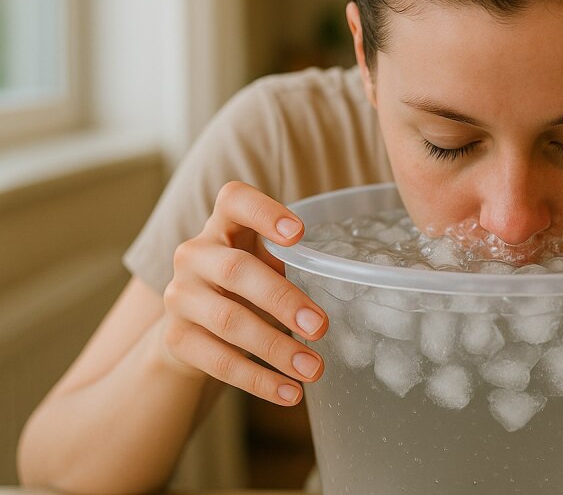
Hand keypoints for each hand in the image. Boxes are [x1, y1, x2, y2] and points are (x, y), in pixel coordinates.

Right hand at [161, 181, 328, 404]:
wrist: (192, 328)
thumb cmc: (246, 284)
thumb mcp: (266, 262)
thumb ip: (296, 261)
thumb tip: (355, 283)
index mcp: (222, 225)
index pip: (234, 200)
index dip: (264, 212)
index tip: (299, 234)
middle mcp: (194, 254)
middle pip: (237, 270)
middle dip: (283, 300)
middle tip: (322, 327)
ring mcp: (179, 296)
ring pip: (229, 321)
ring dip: (276, 348)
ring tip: (314, 369)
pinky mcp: (176, 339)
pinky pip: (218, 361)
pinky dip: (258, 379)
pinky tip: (289, 392)